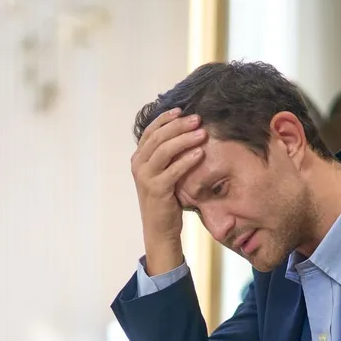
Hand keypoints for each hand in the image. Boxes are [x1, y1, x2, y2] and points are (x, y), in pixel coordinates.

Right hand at [131, 108, 206, 275]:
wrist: (159, 229)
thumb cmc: (165, 199)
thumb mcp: (163, 173)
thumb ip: (167, 155)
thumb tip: (185, 130)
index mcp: (138, 158)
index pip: (150, 131)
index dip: (165, 119)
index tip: (181, 110)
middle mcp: (138, 165)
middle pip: (158, 137)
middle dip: (178, 126)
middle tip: (197, 119)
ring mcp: (145, 178)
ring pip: (164, 150)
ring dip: (184, 139)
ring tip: (202, 133)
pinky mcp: (156, 190)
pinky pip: (173, 170)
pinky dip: (187, 160)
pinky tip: (200, 153)